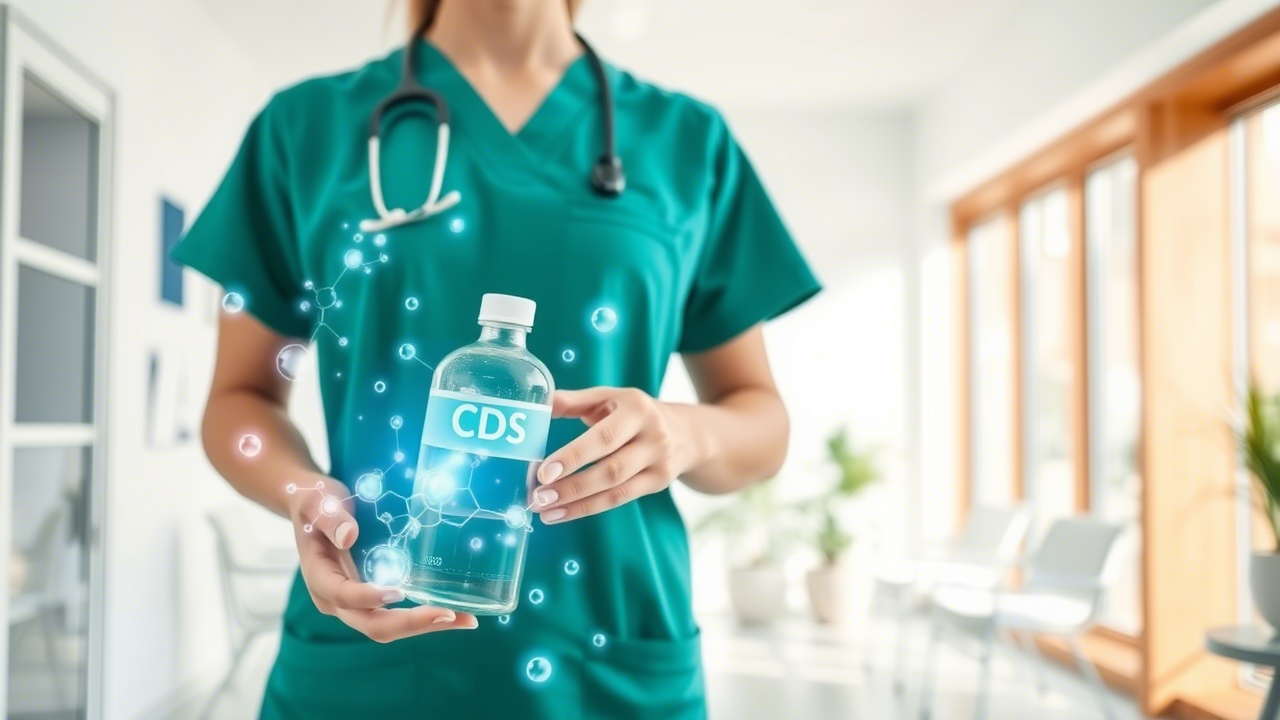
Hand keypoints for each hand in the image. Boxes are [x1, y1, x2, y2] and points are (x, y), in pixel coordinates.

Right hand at [287, 473, 476, 640]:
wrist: (312, 508)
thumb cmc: (314, 500)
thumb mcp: (317, 501)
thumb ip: (330, 518)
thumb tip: (349, 536)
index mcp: (319, 577)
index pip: (343, 595)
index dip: (368, 597)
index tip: (398, 592)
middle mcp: (335, 599)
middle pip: (372, 624)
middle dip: (412, 624)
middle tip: (451, 615)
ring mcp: (353, 604)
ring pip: (388, 626)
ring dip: (425, 626)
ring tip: (466, 619)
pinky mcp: (370, 600)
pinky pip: (396, 616)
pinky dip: (423, 617)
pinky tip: (455, 612)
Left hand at [533, 387, 695, 523]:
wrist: (685, 431)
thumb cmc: (634, 412)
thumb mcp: (610, 397)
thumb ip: (574, 401)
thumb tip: (538, 405)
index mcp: (638, 408)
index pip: (604, 437)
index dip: (574, 456)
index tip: (544, 472)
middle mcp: (654, 436)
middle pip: (611, 469)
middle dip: (572, 487)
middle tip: (538, 498)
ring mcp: (660, 463)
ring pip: (616, 491)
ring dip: (577, 504)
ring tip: (544, 510)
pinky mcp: (659, 483)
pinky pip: (621, 499)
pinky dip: (589, 508)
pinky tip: (563, 513)